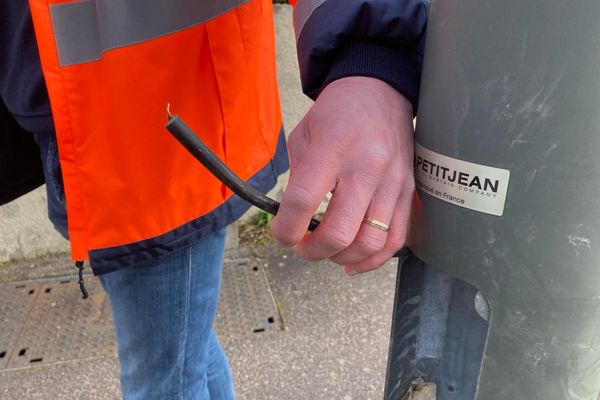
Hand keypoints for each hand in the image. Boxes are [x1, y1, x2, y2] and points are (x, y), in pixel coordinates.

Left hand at [271, 76, 414, 273]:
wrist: (381, 91)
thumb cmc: (336, 113)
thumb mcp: (303, 135)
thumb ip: (297, 178)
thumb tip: (291, 220)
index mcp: (332, 147)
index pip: (303, 201)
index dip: (285, 228)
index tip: (281, 234)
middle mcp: (366, 167)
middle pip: (338, 232)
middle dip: (312, 251)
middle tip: (301, 246)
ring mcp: (392, 182)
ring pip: (369, 243)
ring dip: (341, 258)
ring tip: (327, 251)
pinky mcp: (407, 192)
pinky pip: (395, 240)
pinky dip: (372, 261)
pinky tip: (352, 262)